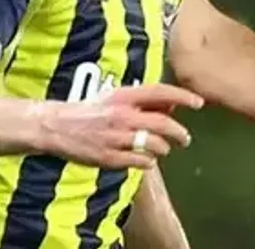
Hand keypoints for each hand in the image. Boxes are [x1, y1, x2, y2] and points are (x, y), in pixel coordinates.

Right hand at [38, 84, 204, 170]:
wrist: (55, 126)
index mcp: (122, 96)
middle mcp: (122, 116)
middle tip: (185, 138)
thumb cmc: (87, 111)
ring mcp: (116, 138)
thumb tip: (169, 106)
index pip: (160, 93)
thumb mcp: (112, 98)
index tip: (199, 103)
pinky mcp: (110, 158)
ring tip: (162, 149)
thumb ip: (139, 102)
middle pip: (164, 124)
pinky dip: (148, 162)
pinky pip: (141, 163)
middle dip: (180, 133)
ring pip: (155, 146)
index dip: (183, 96)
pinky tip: (144, 159)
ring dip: (163, 149)